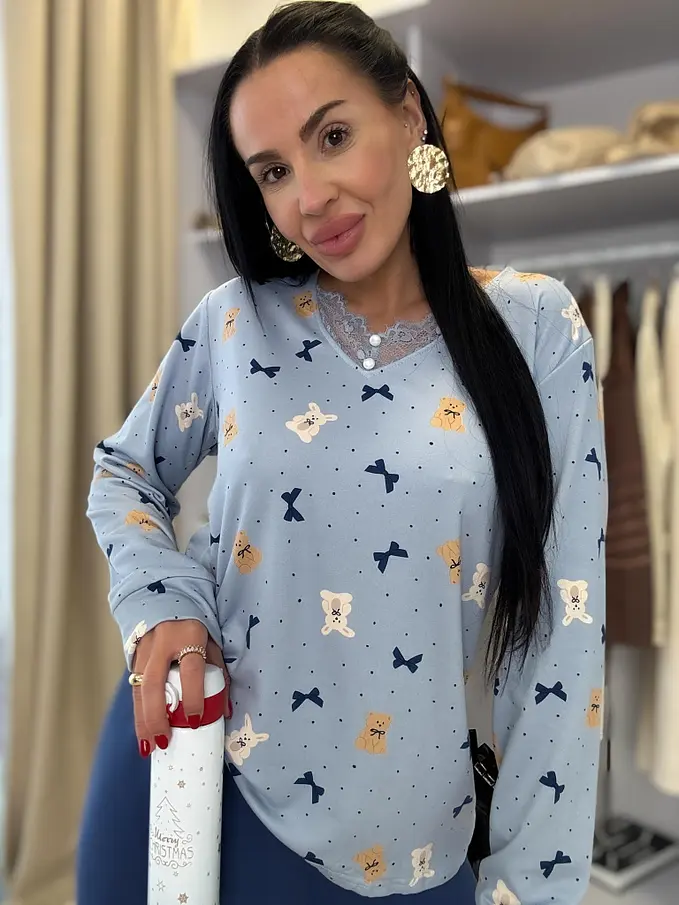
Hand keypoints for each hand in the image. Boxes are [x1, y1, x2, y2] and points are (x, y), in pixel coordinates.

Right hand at [131, 619, 230, 756]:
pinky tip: (141, 731)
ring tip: (147, 746)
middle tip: (163, 741)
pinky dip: (137, 711)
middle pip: (154, 684)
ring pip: (138, 689)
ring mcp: (144, 648)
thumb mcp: (212, 642)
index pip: (191, 670)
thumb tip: (225, 711)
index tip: (196, 721)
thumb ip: (218, 672)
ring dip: (141, 720)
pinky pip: (134, 687)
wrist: (166, 596)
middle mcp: (162, 642)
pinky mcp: (133, 655)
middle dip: (156, 716)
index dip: (194, 697)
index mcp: (188, 635)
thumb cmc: (195, 624)